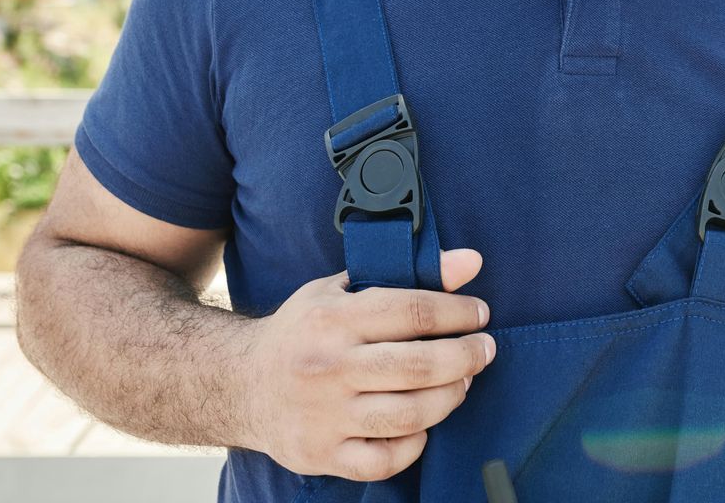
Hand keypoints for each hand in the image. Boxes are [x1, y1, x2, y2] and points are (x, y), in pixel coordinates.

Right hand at [240, 247, 495, 480]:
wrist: (240, 383)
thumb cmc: (304, 331)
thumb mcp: (344, 288)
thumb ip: (409, 273)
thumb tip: (471, 263)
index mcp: (333, 318)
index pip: (413, 312)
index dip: (458, 312)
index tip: (480, 314)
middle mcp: (328, 366)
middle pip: (418, 366)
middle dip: (466, 356)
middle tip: (484, 350)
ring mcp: (324, 415)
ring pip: (408, 415)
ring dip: (449, 398)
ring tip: (462, 383)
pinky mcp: (321, 454)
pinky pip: (383, 460)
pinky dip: (414, 445)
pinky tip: (422, 425)